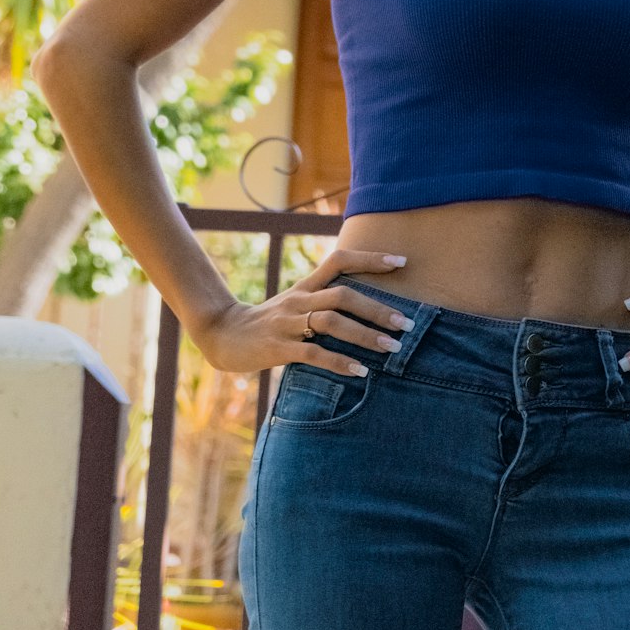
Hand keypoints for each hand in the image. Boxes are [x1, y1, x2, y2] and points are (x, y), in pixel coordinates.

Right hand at [193, 247, 411, 374]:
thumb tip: (367, 306)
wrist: (223, 335)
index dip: (370, 258)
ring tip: (392, 348)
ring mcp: (288, 322)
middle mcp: (300, 299)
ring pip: (332, 322)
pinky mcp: (278, 347)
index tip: (401, 261)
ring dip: (365, 335)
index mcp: (306, 286)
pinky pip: (313, 354)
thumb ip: (324, 301)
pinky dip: (339, 361)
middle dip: (378, 308)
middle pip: (343, 294)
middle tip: (407, 323)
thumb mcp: (295, 303)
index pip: (339, 260)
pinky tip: (360, 371)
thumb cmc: (269, 322)